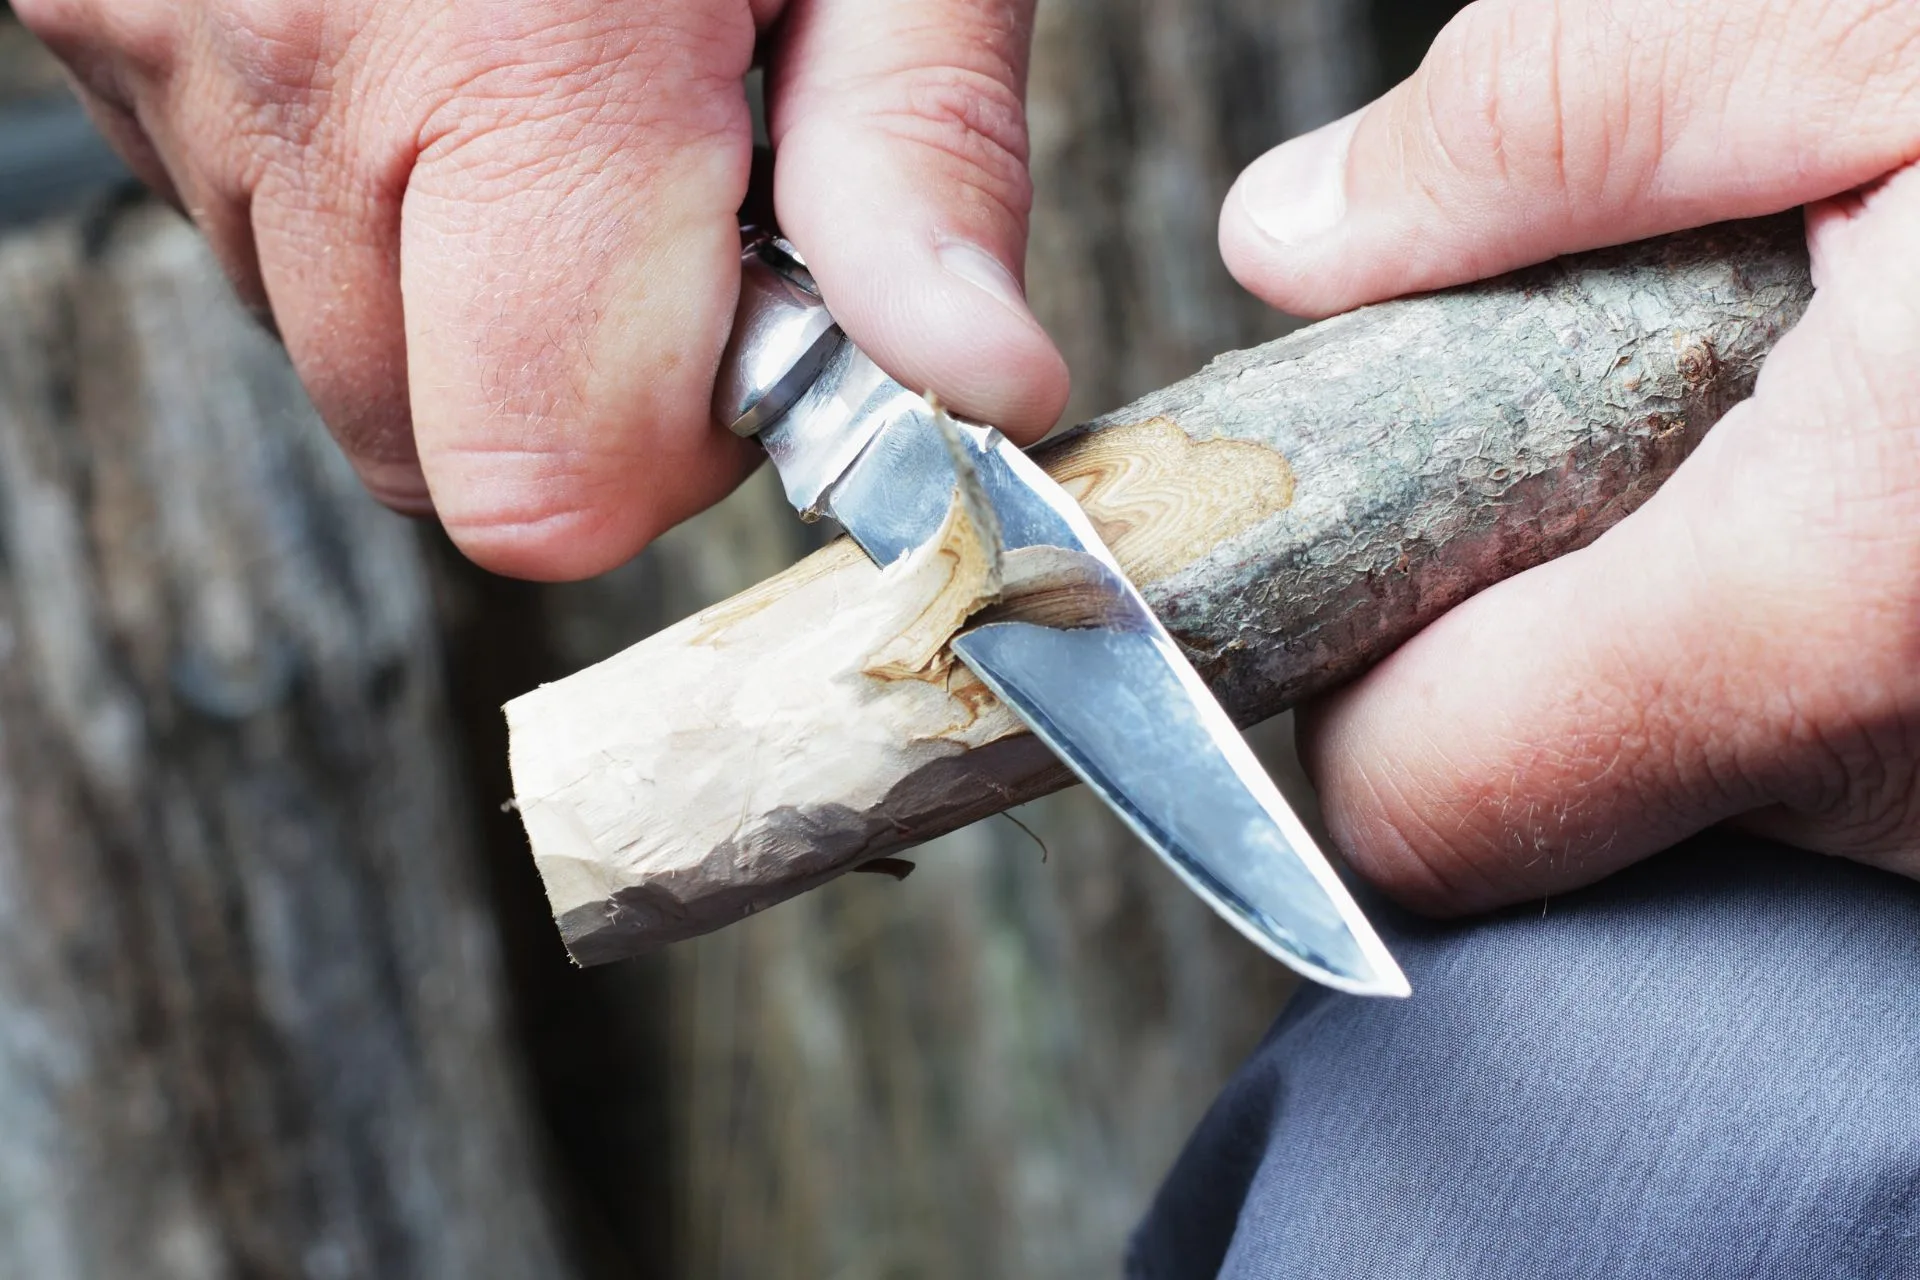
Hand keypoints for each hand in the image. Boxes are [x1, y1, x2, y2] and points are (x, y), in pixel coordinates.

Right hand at [16, 0, 1066, 578]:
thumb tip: (976, 384)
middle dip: (567, 370)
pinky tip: (432, 22)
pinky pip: (238, 209)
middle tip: (658, 173)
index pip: (544, 483)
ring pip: (327, 333)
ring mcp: (144, 29)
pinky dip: (353, 173)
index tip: (753, 313)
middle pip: (427, 441)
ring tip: (542, 57)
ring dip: (458, 267)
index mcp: (510, 55)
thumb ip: (912, 151)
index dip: (675, 443)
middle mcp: (281, 61)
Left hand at [1220, 0, 1919, 911]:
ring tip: (1735, 420)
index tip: (1340, 548)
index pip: (1424, 800)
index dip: (1336, 679)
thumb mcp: (1869, 28)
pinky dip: (1777, 639)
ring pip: (1685, 782)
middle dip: (1497, 628)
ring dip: (1648, 623)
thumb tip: (1299, 231)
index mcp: (1848, 589)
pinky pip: (1819, 761)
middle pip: (1540, 799)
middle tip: (1559, 430)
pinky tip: (1836, 471)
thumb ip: (1559, 120)